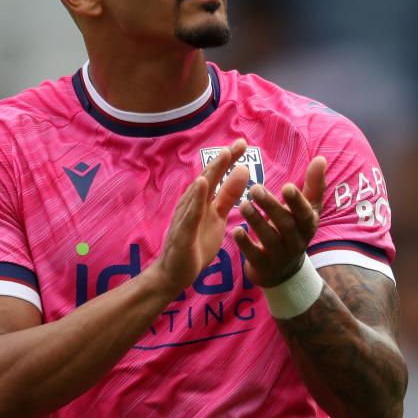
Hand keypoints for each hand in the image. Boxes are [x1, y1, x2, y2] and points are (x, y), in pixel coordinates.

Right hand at [154, 139, 250, 293]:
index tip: (243, 143)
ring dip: (211, 173)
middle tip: (240, 143)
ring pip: (199, 192)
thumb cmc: (195, 244)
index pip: (216, 175)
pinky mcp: (183, 233)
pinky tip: (202, 184)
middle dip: (223, 159)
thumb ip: (227, 195)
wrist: (173, 274)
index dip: (229, 159)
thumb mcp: (217, 217)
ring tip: (224, 155)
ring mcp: (185, 217)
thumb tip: (242, 171)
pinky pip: (190, 214)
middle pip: (208, 177)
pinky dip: (196, 198)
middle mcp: (191, 204)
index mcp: (202, 200)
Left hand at [233, 155, 325, 286]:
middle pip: (285, 224)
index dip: (297, 201)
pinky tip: (235, 230)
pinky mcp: (263, 265)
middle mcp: (296, 241)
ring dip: (256, 221)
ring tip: (243, 205)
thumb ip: (313, 185)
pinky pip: (254, 255)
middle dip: (271, 206)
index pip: (305, 213)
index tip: (286, 186)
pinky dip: (245, 243)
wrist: (283, 271)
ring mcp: (280, 255)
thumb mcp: (308, 210)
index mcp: (307, 224)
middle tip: (254, 188)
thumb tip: (321, 158)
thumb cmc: (294, 230)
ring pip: (269, 238)